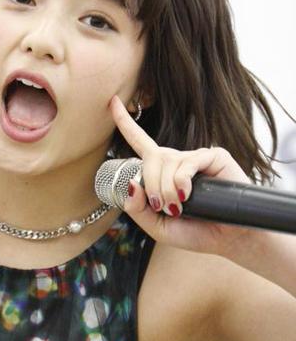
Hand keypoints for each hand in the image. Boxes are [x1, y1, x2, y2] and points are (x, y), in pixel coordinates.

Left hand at [109, 94, 254, 257]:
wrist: (228, 239)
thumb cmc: (194, 232)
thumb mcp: (157, 227)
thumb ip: (138, 210)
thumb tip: (131, 184)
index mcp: (161, 172)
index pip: (139, 142)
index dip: (125, 123)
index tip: (112, 102)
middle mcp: (177, 160)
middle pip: (150, 159)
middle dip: (152, 186)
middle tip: (163, 208)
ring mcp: (195, 157)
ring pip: (167, 163)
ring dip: (167, 190)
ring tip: (180, 208)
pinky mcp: (213, 157)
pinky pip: (188, 163)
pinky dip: (182, 181)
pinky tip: (187, 195)